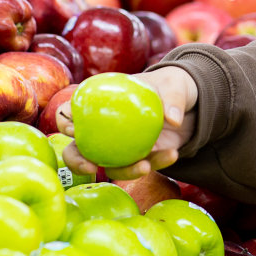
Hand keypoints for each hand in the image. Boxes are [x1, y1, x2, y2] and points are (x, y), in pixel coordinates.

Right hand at [60, 66, 198, 179]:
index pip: (72, 110)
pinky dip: (156, 164)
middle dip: (77, 161)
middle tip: (91, 166)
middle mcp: (103, 128)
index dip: (66, 122)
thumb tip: (172, 119)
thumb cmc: (171, 86)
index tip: (75, 130)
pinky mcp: (138, 159)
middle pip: (77, 149)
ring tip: (144, 167)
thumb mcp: (175, 84)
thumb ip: (173, 98)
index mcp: (100, 101)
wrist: (190, 105)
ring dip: (124, 171)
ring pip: (108, 167)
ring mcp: (118, 148)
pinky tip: (172, 154)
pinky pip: (141, 167)